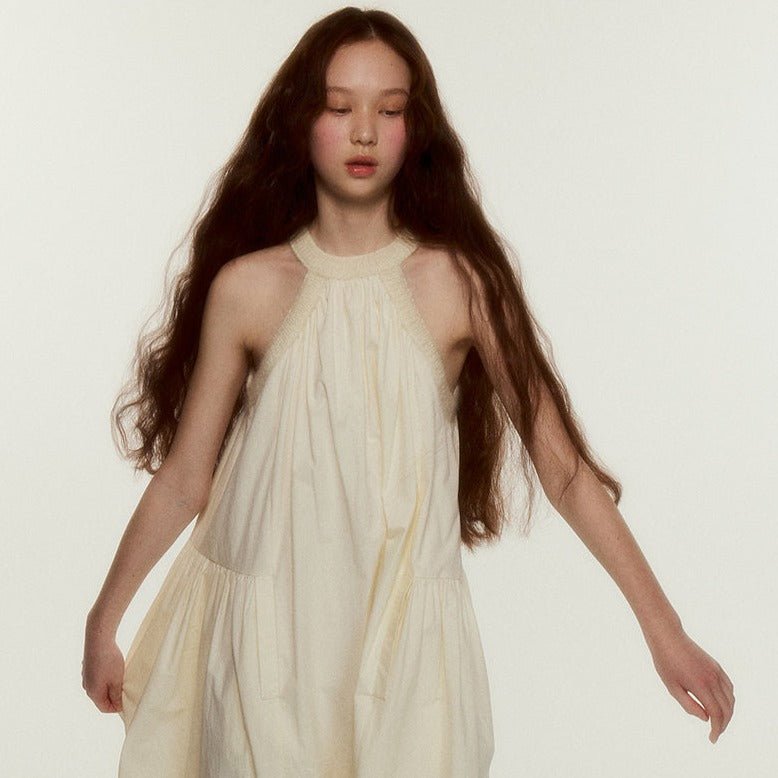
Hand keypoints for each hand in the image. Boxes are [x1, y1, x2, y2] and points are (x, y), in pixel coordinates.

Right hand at [82, 616, 124, 713]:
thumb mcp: (117, 680)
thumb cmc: (108, 660)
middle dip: (114, 696)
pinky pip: (98, 678)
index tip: (128, 702)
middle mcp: (87, 687)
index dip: (117, 708)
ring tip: (122, 679)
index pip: (105, 708)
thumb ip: (117, 695)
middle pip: (102, 698)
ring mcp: (86, 677)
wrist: (98, 639)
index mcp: (93, 693)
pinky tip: (114, 670)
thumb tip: (118, 707)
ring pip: (100, 688)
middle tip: (127, 690)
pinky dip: (107, 678)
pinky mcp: (88, 668)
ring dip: (111, 686)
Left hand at [645, 625, 733, 742]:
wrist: (668, 637)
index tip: (712, 739)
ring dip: (728, 712)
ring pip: (731, 698)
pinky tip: (721, 704)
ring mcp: (716, 671)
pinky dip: (729, 699)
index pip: (716, 714)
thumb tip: (706, 719)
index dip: (716, 729)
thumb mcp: (672, 687)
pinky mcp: (716, 666)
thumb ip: (689, 705)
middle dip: (723, 724)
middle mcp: (713, 679)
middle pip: (727, 709)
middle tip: (715, 733)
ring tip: (718, 721)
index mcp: (701, 685)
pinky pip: (729, 686)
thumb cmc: (665, 662)